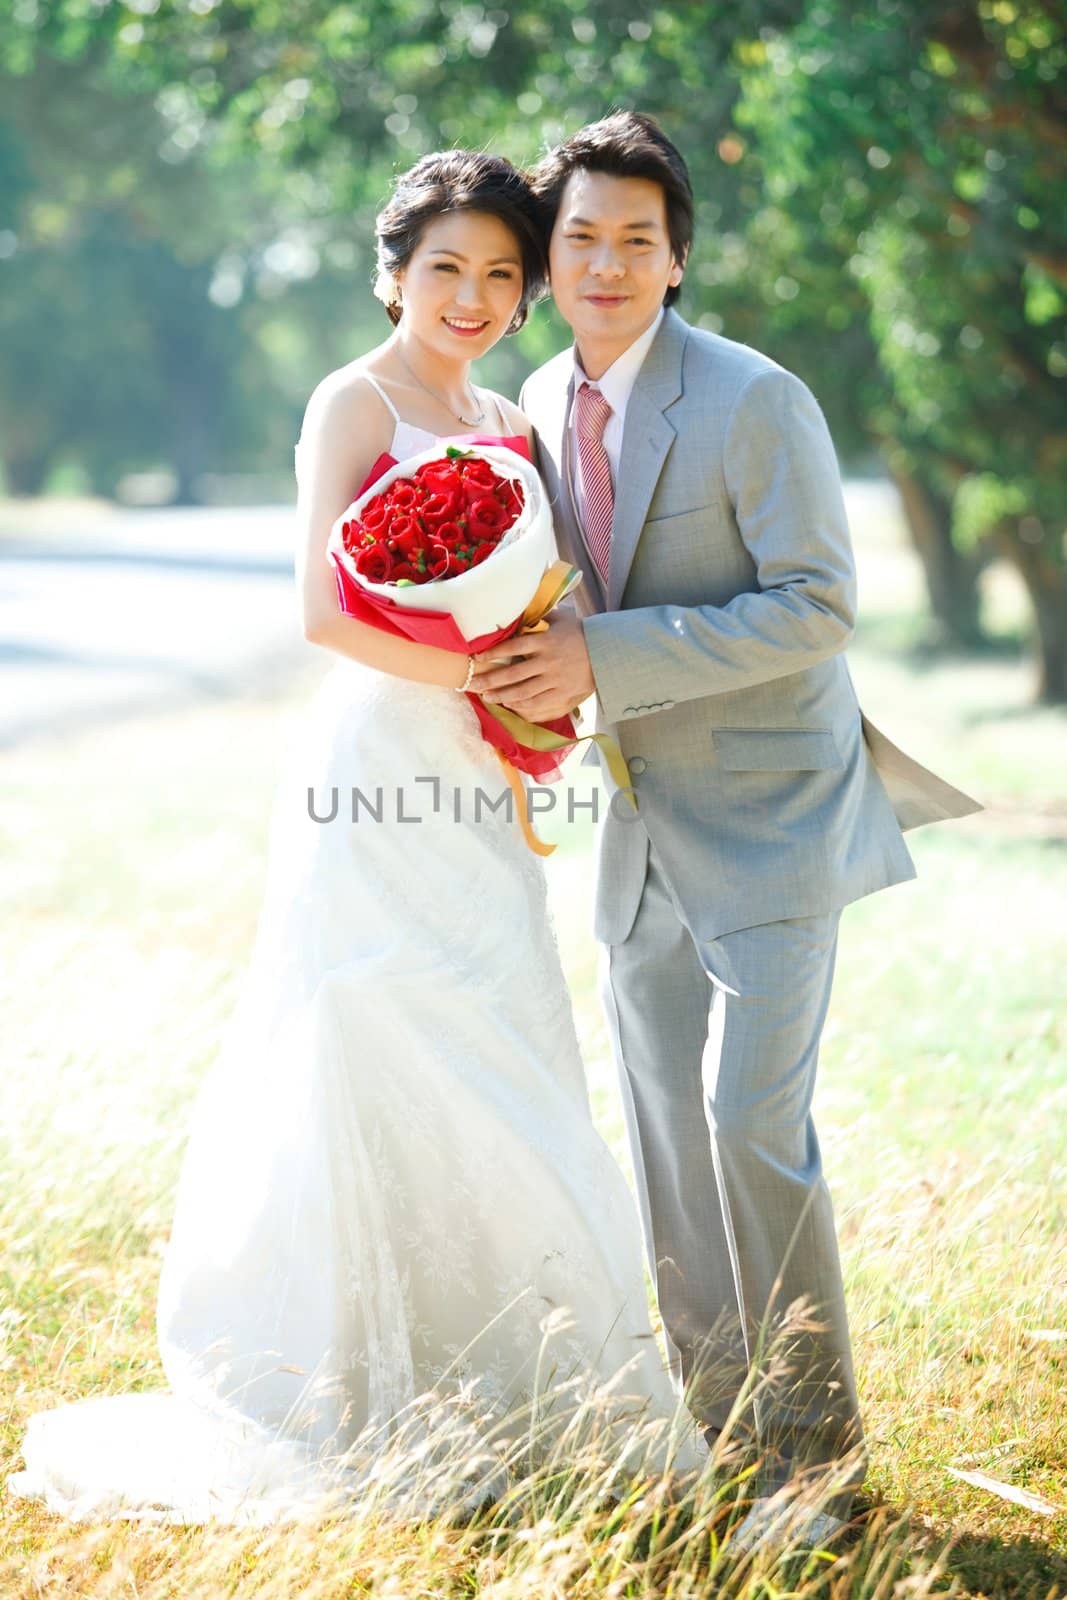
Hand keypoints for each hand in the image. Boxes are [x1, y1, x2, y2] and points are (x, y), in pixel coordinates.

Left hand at [469, 611, 595, 721]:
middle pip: (513, 674)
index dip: (493, 653)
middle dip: (490, 680)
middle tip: (473, 684)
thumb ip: (539, 616)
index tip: (478, 658)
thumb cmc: (580, 633)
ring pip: (523, 691)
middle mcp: (548, 661)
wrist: (606, 652)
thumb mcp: (561, 619)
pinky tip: (509, 704)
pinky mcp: (562, 693)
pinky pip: (538, 702)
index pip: (514, 647)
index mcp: (545, 641)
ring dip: (502, 695)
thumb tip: (518, 610)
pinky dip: (521, 705)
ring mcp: (555, 680)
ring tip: (487, 697)